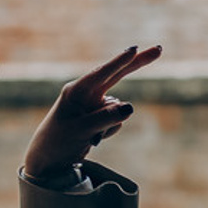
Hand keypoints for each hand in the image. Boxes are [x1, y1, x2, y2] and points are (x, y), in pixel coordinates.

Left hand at [23, 44, 162, 180]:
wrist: (48, 159)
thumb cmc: (57, 142)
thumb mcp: (80, 131)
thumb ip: (105, 119)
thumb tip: (130, 107)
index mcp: (76, 91)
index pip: (101, 74)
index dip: (119, 62)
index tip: (134, 49)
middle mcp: (86, 93)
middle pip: (117, 75)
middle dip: (137, 63)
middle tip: (159, 49)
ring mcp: (94, 104)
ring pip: (119, 110)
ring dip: (109, 125)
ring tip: (88, 137)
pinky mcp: (100, 115)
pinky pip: (117, 121)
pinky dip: (109, 131)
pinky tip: (93, 138)